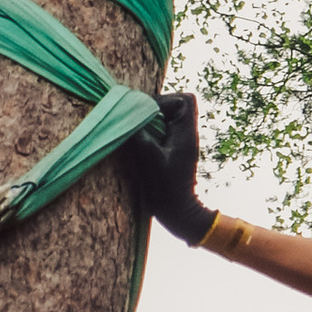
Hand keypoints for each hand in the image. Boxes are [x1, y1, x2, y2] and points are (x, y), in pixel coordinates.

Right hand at [117, 88, 213, 242]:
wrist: (177, 211)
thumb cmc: (166, 187)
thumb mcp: (150, 158)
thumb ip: (139, 134)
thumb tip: (124, 112)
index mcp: (187, 132)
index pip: (187, 100)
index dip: (168, 99)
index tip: (151, 111)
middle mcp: (186, 133)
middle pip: (175, 104)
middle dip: (155, 107)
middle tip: (140, 120)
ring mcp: (179, 141)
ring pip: (166, 116)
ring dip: (150, 119)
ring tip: (138, 131)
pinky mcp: (170, 149)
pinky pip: (160, 129)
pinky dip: (149, 130)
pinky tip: (139, 141)